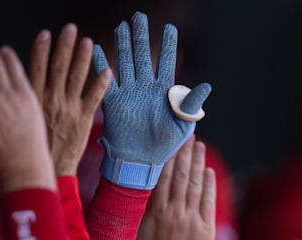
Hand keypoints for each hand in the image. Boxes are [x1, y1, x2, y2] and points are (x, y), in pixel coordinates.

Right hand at [28, 24, 111, 176]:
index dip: (40, 49)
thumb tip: (10, 83)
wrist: (45, 170)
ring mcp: (68, 109)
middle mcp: (51, 100)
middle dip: (64, 46)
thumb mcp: (20, 120)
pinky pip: (94, 98)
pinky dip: (101, 84)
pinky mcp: (83, 120)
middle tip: (70, 28)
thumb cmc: (30, 147)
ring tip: (88, 41)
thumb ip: (19, 99)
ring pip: (76, 78)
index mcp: (33, 99)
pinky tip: (109, 70)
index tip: (45, 33)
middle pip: (58, 67)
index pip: (35, 68)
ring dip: (83, 58)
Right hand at [92, 11, 211, 188]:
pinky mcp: (113, 101)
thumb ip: (191, 103)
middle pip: (143, 55)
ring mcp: (129, 92)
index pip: (167, 61)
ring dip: (123, 43)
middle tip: (138, 16)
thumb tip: (206, 86)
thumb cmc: (165, 145)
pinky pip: (106, 79)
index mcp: (164, 91)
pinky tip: (96, 48)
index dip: (168, 44)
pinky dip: (100, 64)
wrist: (141, 161)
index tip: (169, 27)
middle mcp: (146, 87)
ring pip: (125, 61)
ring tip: (122, 26)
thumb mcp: (183, 125)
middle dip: (141, 35)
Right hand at [136, 136, 215, 239]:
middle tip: (187, 135)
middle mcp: (174, 212)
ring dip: (198, 163)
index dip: (167, 156)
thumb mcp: (134, 234)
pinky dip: (209, 185)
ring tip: (199, 147)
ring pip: (195, 185)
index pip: (162, 176)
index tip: (170, 141)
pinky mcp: (206, 230)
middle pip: (180, 175)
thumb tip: (133, 188)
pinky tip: (208, 172)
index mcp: (154, 212)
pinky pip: (208, 201)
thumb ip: (137, 211)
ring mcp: (191, 220)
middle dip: (184, 153)